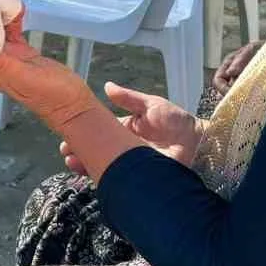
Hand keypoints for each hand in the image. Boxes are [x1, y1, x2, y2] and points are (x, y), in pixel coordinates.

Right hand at [58, 83, 201, 174]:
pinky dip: (103, 177)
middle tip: (65, 151)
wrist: (200, 145)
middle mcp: (126, 149)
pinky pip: (117, 179)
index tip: (69, 135)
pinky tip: (91, 175)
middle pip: (98, 150)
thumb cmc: (178, 122)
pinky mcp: (138, 179)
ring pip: (104, 165)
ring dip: (86, 164)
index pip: (101, 132)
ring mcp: (132, 165)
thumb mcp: (152, 105)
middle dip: (80, 151)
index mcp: (128, 130)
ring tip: (72, 163)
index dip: (85, 134)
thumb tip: (106, 87)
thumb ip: (129, 99)